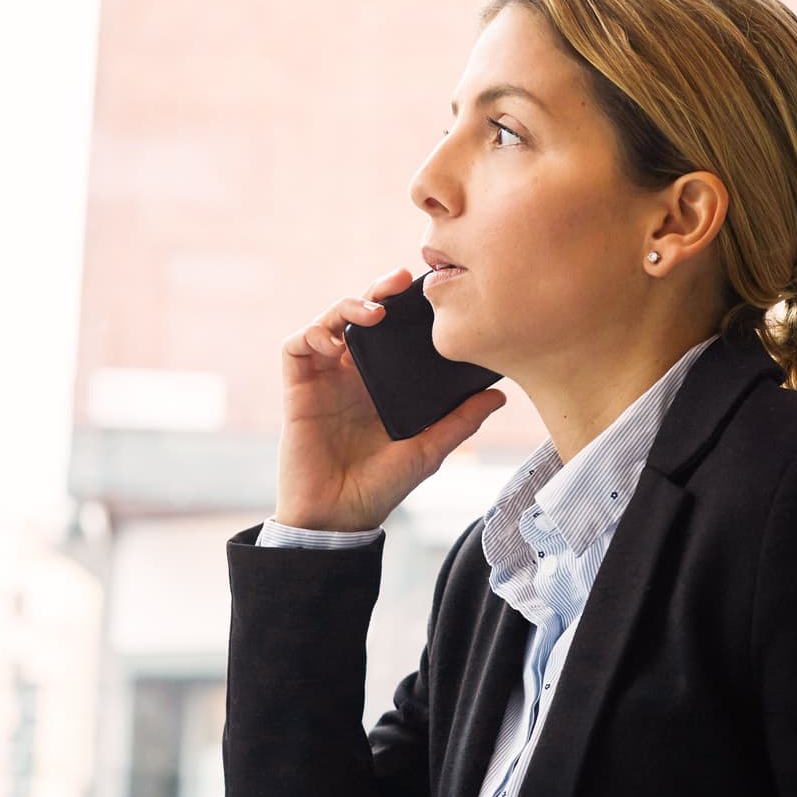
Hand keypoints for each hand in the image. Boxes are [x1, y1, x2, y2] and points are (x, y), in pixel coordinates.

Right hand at [276, 268, 507, 531]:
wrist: (338, 517)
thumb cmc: (381, 487)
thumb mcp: (429, 450)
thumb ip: (460, 421)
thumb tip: (500, 394)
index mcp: (384, 382)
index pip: (395, 331)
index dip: (407, 306)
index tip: (432, 290)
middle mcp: (354, 373)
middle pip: (362, 314)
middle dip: (380, 290)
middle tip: (402, 280)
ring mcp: (325, 378)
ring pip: (329, 320)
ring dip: (347, 305)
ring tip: (374, 312)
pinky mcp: (298, 388)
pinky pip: (297, 346)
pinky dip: (312, 333)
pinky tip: (334, 340)